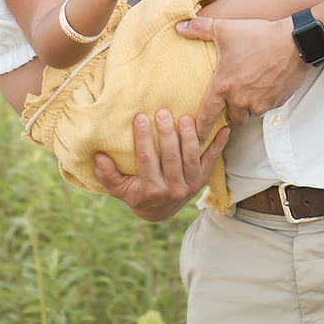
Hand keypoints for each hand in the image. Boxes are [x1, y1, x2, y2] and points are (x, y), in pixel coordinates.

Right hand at [93, 109, 229, 221]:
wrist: (159, 211)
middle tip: (163, 112)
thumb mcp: (118, 188)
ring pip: (192, 158)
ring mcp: (191, 184)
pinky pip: (213, 160)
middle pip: (171, 157)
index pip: (147, 160)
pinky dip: (220, 145)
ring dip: (190, 137)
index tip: (141, 117)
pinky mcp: (204, 178)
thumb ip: (107, 175)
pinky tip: (225, 128)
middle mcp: (173, 188)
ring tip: (185, 117)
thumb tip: (99, 156)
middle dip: (167, 134)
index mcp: (151, 190)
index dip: (144, 138)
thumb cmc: (135, 193)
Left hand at [180, 15, 308, 138]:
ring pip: (250, 113)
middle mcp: (240, 99)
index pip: (207, 115)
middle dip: (232, 112)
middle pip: (232, 118)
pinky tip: (267, 84)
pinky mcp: (276, 102)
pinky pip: (267, 108)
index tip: (197, 140)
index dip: (201, 129)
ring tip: (252, 89)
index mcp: (223, 85)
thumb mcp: (225, 29)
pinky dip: (265, 100)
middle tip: (234, 100)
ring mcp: (259, 103)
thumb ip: (199, 29)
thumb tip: (180, 26)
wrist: (293, 42)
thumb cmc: (258, 36)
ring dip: (249, 106)